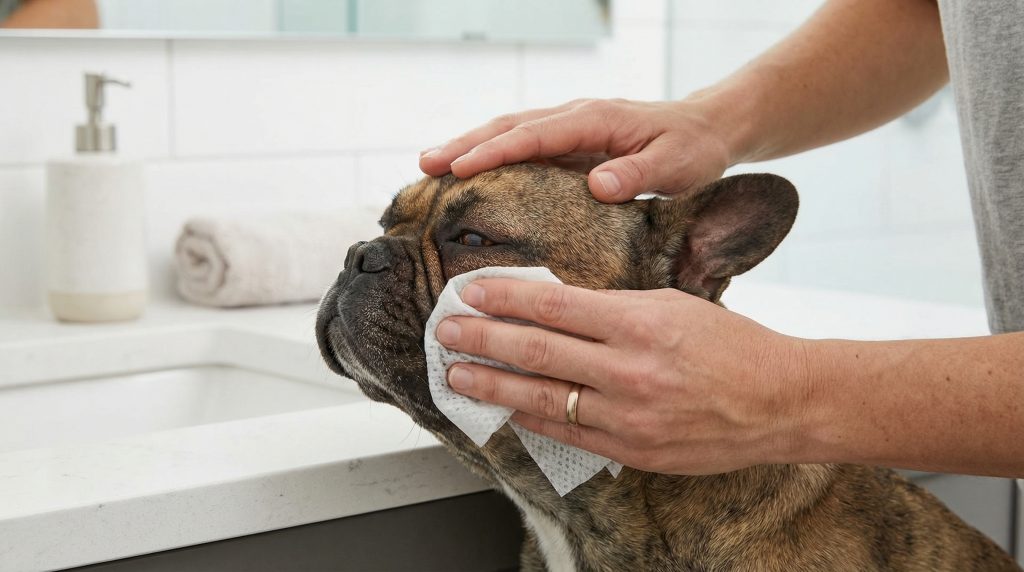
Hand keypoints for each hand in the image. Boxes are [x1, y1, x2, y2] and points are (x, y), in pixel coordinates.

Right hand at [419, 98, 735, 202]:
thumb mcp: (674, 165)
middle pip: (509, 126)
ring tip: (431, 165)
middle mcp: (574, 117)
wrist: (705, 130)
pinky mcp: (569, 141)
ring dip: (470, 145)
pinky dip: (491, 153)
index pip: (535, 135)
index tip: (461, 168)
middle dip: (466, 144)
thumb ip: (637, 174)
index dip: (496, 152)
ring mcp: (569, 127)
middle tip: (425, 164)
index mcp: (594, 120)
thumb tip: (598, 186)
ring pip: (510, 131)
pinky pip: (522, 144)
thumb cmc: (691, 149)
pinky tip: (469, 171)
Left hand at [434, 279, 811, 474]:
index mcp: (640, 322)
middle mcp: (629, 370)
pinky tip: (504, 407)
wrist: (780, 401)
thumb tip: (552, 309)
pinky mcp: (633, 451)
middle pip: (536, 351)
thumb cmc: (730, 346)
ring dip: (492, 384)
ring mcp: (629, 416)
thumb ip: (612, 308)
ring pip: (542, 397)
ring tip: (457, 374)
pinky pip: (567, 433)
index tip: (471, 291)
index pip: (553, 306)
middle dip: (482, 339)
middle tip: (446, 331)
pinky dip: (530, 418)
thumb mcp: (673, 305)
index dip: (504, 298)